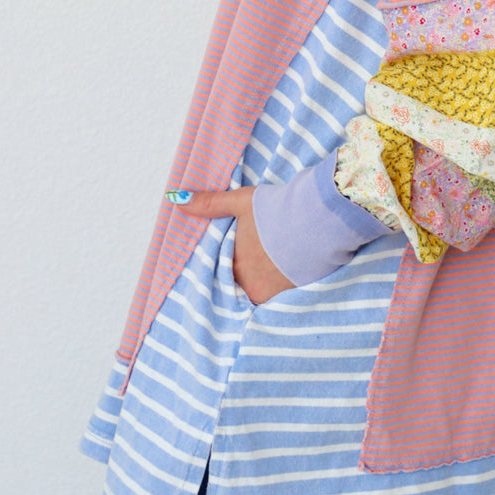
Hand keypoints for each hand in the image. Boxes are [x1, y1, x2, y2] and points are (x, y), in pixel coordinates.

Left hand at [165, 186, 295, 305]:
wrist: (319, 217)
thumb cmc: (276, 208)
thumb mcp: (240, 202)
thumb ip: (209, 204)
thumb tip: (176, 199)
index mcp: (235, 266)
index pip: (223, 271)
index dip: (231, 261)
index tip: (240, 253)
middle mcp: (251, 285)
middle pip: (243, 282)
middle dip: (247, 273)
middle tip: (260, 257)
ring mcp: (274, 292)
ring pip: (262, 290)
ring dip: (264, 280)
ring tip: (273, 264)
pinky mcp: (296, 293)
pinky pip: (281, 295)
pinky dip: (281, 284)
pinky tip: (288, 271)